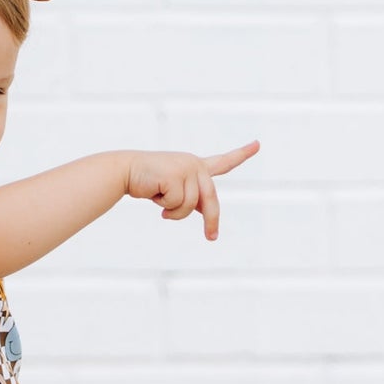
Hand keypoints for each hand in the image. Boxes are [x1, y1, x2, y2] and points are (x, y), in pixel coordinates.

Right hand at [125, 141, 259, 241]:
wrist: (125, 170)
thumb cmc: (149, 182)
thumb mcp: (176, 192)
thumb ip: (194, 200)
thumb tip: (209, 219)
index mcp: (197, 166)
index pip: (223, 162)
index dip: (241, 154)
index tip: (258, 145)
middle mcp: (195, 165)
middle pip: (211, 200)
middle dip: (211, 222)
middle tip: (212, 238)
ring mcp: (187, 169)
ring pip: (191, 206)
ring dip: (174, 213)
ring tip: (159, 201)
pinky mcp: (176, 176)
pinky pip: (178, 205)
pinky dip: (166, 209)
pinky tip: (154, 195)